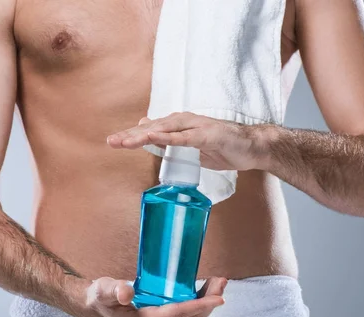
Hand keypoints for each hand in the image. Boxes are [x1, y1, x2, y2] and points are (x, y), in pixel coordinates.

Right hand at [69, 276, 226, 316]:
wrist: (93, 307)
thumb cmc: (99, 298)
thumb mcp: (103, 290)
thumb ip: (113, 290)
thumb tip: (125, 292)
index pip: (179, 314)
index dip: (200, 305)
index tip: (218, 297)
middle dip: (210, 303)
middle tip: (220, 282)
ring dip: (206, 303)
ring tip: (216, 283)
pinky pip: (185, 316)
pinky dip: (197, 304)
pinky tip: (201, 289)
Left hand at [106, 112, 271, 170]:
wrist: (251, 147)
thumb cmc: (222, 146)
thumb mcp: (190, 144)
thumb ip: (170, 139)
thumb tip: (148, 131)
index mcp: (179, 126)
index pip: (150, 131)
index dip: (131, 136)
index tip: (113, 142)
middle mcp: (185, 122)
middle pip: (152, 128)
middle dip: (131, 135)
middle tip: (112, 141)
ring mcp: (196, 128)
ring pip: (165, 131)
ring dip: (145, 135)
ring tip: (128, 141)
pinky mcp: (208, 136)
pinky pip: (186, 138)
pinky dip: (170, 138)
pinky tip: (156, 139)